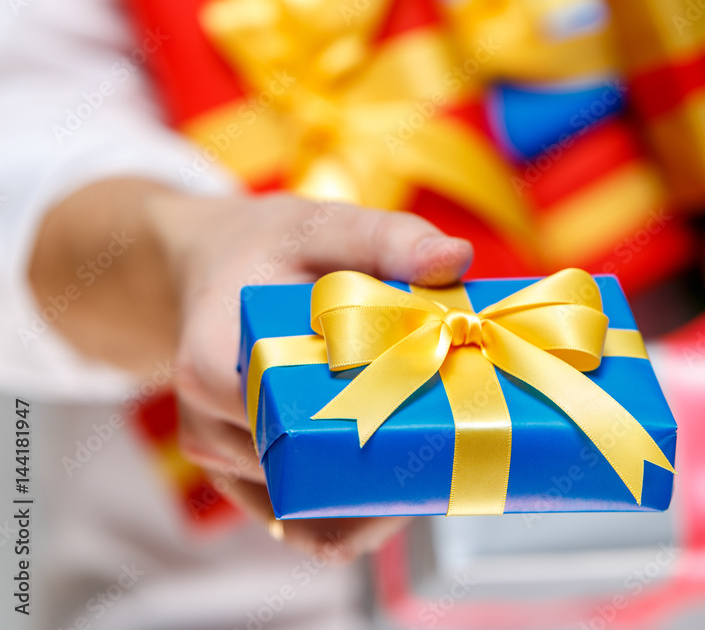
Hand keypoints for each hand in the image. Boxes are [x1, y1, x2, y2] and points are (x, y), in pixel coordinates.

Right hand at [31, 180, 472, 557]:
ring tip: (433, 454)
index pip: (280, 428)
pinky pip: (301, 519)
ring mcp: (224, 458)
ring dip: (370, 493)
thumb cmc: (269, 248)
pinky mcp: (245, 477)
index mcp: (212, 363)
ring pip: (305, 512)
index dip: (359, 433)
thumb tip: (456, 257)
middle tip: (452, 446)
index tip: (429, 420)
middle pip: (302, 478)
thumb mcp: (324, 224)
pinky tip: (399, 474)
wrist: (214, 268)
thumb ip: (388, 237)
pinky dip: (352, 507)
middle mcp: (207, 424)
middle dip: (380, 472)